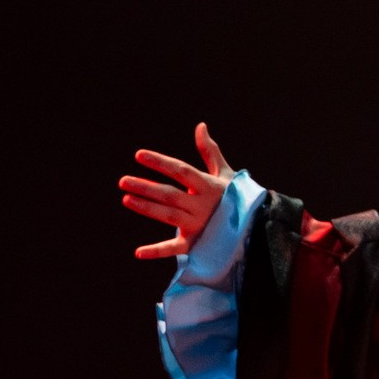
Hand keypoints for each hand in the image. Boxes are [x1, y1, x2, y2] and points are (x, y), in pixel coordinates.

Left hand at [121, 123, 233, 259]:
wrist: (256, 226)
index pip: (181, 171)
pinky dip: (157, 251)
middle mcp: (202, 205)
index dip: (160, 162)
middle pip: (169, 194)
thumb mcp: (225, 174)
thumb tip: (200, 126)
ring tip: (126, 198)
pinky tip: (138, 252)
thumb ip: (209, 152)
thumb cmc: (235, 197)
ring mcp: (199, 224)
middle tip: (123, 181)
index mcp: (208, 186)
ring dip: (147, 207)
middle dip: (146, 187)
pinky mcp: (196, 243)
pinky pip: (175, 247)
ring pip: (168, 215)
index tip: (139, 155)